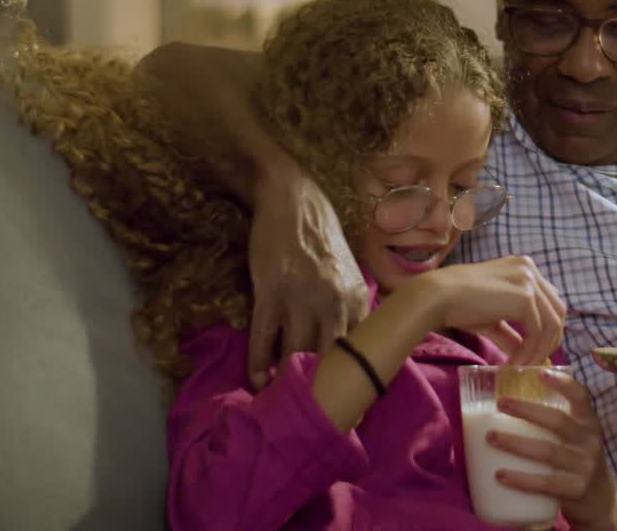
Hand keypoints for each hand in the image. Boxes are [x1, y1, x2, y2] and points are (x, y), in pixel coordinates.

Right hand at [247, 162, 369, 389]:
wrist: (291, 198)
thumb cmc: (321, 238)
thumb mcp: (348, 272)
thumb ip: (351, 308)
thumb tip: (352, 346)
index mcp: (358, 298)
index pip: (360, 352)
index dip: (350, 383)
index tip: (345, 408)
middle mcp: (334, 301)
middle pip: (328, 360)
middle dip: (319, 392)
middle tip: (310, 417)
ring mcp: (302, 297)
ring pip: (294, 353)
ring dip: (284, 383)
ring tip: (277, 404)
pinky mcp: (270, 291)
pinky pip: (264, 337)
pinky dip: (258, 362)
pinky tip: (255, 379)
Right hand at [398, 255, 564, 365]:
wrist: (437, 297)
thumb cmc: (457, 304)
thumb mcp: (491, 318)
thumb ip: (511, 333)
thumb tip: (524, 354)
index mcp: (524, 267)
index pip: (549, 300)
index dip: (547, 328)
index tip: (534, 351)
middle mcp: (530, 269)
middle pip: (558, 311)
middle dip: (549, 340)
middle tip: (534, 362)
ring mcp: (529, 281)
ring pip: (552, 323)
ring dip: (539, 349)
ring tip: (521, 366)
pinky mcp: (525, 297)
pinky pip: (538, 331)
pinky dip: (530, 351)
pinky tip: (514, 363)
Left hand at [489, 371, 616, 530]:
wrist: (599, 503)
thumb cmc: (577, 462)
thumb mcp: (577, 438)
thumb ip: (556, 422)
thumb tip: (513, 399)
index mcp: (589, 424)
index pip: (581, 397)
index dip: (563, 384)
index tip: (541, 373)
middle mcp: (590, 442)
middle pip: (557, 421)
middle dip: (526, 410)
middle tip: (500, 403)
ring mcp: (585, 467)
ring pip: (547, 451)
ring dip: (515, 443)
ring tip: (490, 437)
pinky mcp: (576, 490)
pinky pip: (544, 483)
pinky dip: (520, 479)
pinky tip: (500, 475)